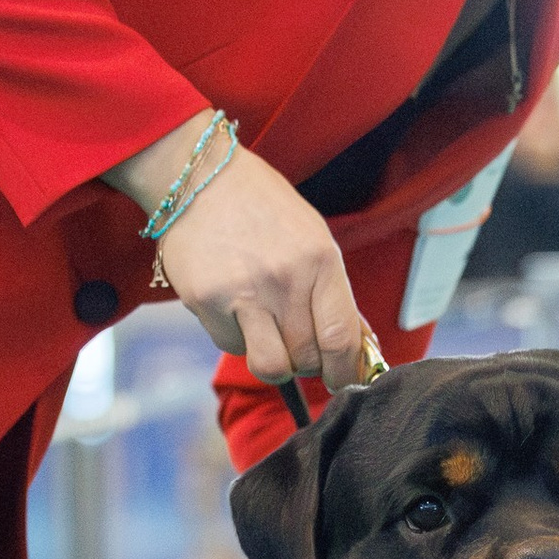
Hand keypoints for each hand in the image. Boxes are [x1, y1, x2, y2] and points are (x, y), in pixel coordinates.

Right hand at [109, 118, 366, 387]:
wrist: (200, 177)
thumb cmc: (263, 210)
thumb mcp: (312, 239)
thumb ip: (332, 293)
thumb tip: (357, 348)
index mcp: (321, 260)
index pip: (341, 339)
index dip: (345, 371)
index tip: (342, 380)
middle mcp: (285, 279)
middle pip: (307, 359)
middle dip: (308, 365)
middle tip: (299, 349)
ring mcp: (244, 292)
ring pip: (270, 367)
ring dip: (274, 363)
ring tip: (268, 338)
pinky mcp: (207, 301)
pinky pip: (230, 345)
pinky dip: (236, 336)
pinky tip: (233, 306)